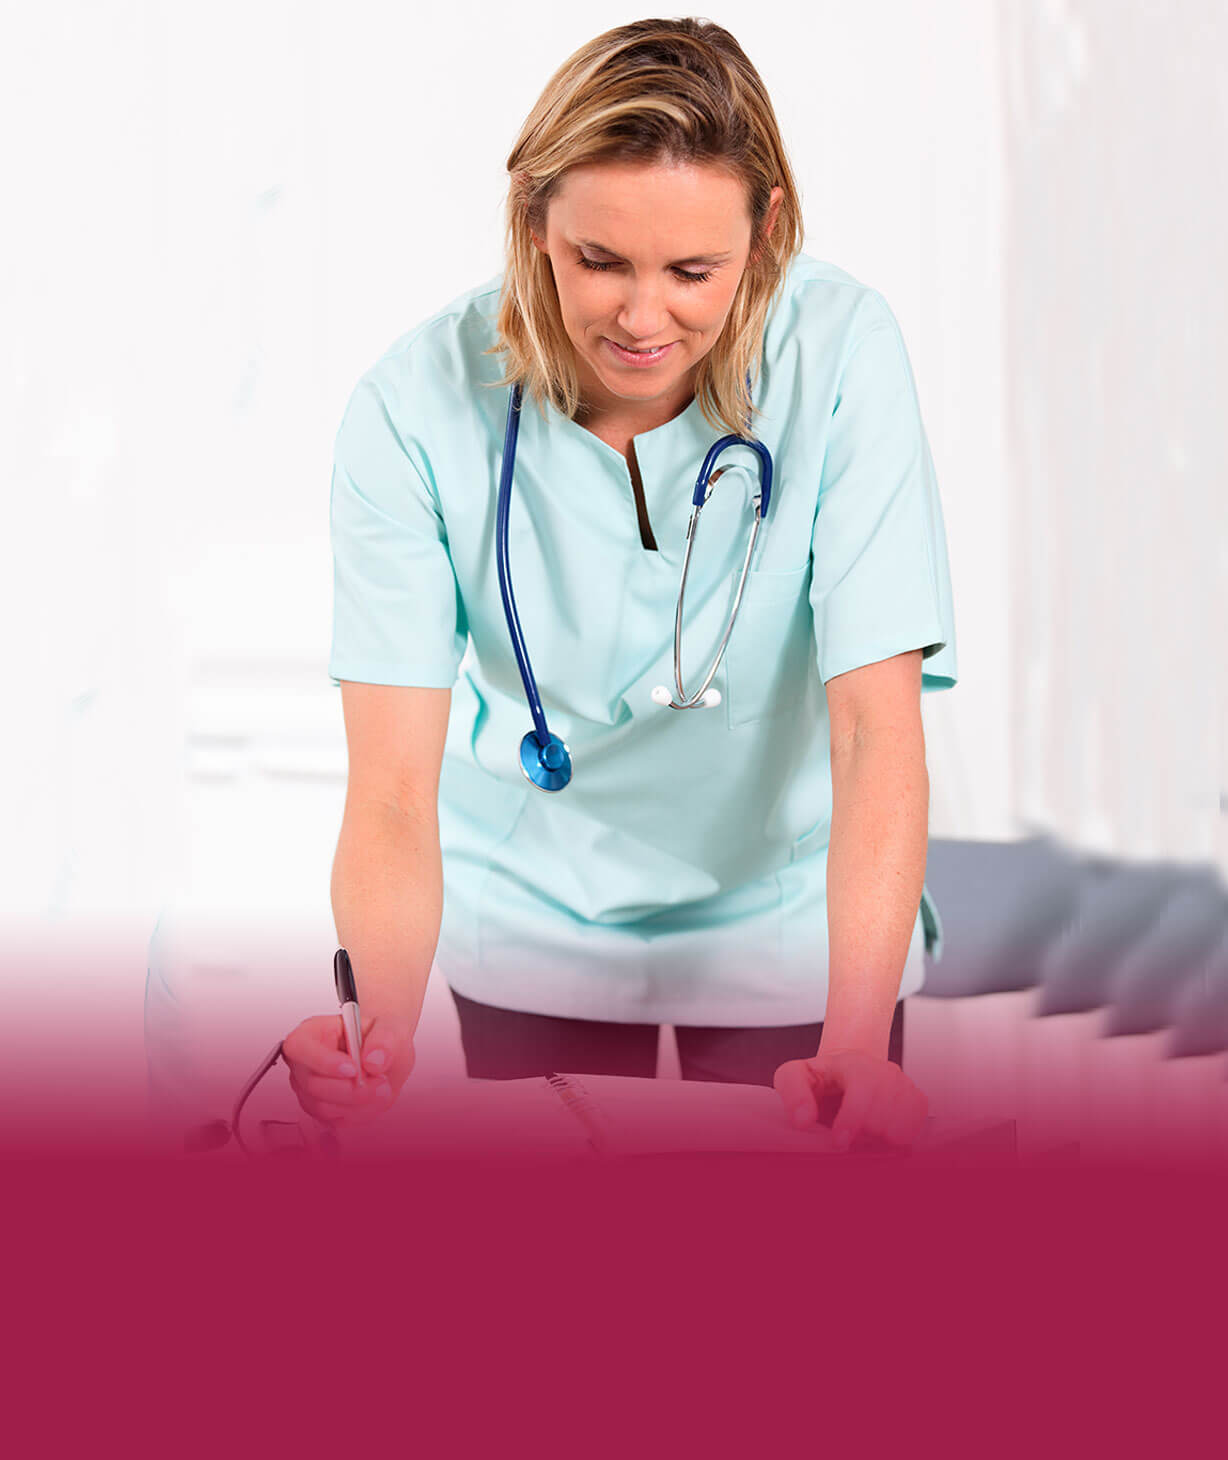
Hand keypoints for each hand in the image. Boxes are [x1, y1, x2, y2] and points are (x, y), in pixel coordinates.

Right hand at [282, 1010, 415, 1126]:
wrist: (385, 1053)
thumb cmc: (378, 1035)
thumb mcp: (389, 1027)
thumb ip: (384, 1039)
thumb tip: (374, 1060)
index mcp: (312, 1033)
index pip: (299, 1047)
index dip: (324, 1061)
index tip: (353, 1069)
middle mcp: (304, 1063)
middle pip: (313, 1084)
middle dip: (351, 1089)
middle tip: (380, 1081)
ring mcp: (309, 1089)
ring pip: (324, 1107)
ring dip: (359, 1102)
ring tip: (382, 1086)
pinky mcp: (321, 1111)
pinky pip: (335, 1120)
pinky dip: (360, 1113)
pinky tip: (374, 1098)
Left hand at [773, 1047, 928, 1152]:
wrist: (847, 1071)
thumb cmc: (821, 1079)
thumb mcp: (794, 1076)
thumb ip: (792, 1094)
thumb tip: (802, 1120)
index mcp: (852, 1063)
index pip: (863, 1088)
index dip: (852, 1119)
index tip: (839, 1142)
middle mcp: (883, 1071)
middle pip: (882, 1116)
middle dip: (862, 1135)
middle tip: (849, 1136)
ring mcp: (903, 1084)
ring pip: (901, 1128)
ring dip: (878, 1140)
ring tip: (863, 1133)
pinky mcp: (916, 1099)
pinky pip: (915, 1130)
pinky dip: (896, 1139)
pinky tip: (879, 1133)